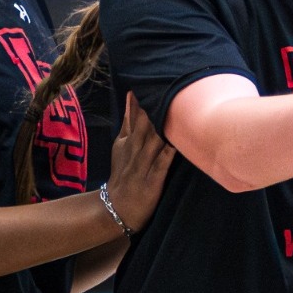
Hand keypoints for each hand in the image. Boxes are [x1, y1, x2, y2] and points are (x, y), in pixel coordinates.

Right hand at [103, 93, 174, 232]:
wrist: (116, 208)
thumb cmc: (123, 175)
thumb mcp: (120, 149)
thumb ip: (128, 125)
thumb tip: (132, 100)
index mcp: (125, 143)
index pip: (132, 119)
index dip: (138, 103)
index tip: (144, 84)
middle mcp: (132, 152)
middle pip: (143, 127)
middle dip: (150, 110)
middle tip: (160, 90)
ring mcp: (141, 167)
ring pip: (152, 143)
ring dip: (160, 128)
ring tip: (170, 110)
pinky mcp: (151, 182)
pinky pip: (161, 166)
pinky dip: (168, 155)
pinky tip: (176, 144)